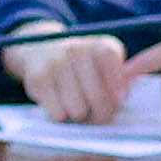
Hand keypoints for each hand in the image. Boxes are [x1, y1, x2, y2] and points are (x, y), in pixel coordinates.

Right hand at [7, 29, 137, 124]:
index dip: (118, 89)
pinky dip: (61, 116)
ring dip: (80, 116)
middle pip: (98, 98)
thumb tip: (121, 98)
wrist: (40, 49)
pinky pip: (58, 114)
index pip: (114, 69)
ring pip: (78, 111)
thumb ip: (119, 79)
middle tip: (99, 114)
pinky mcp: (38, 78)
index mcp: (100, 45)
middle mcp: (77, 49)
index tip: (119, 100)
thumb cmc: (81, 65)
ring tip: (78, 106)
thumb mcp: (104, 64)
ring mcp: (56, 63)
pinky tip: (61, 104)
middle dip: (101, 113)